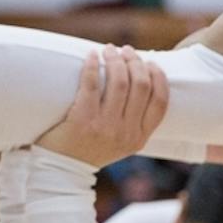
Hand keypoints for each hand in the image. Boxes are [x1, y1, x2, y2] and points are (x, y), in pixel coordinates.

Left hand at [37, 46, 168, 169]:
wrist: (61, 174)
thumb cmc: (89, 152)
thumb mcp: (120, 143)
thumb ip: (132, 122)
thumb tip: (139, 81)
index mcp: (139, 138)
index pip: (161, 102)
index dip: (159, 77)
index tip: (150, 63)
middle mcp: (125, 132)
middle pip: (141, 86)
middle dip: (135, 62)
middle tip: (126, 51)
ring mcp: (104, 126)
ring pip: (119, 82)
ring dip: (115, 60)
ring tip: (109, 49)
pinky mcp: (82, 120)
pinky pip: (91, 84)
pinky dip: (93, 66)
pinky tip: (92, 55)